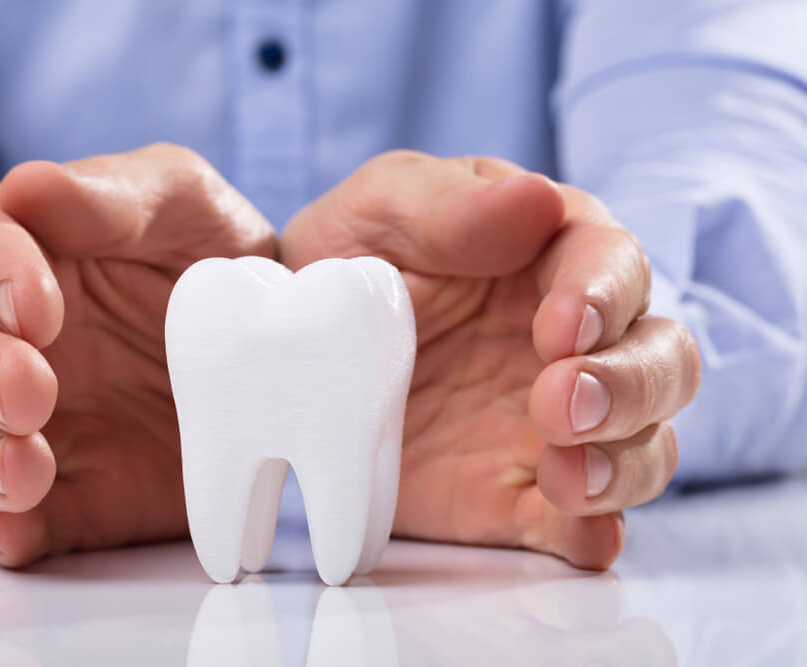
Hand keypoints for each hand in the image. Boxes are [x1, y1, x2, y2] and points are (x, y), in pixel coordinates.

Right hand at [0, 144, 275, 565]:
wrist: (281, 351)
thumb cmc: (215, 254)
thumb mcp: (181, 202)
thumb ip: (110, 197)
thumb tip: (25, 187)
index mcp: (31, 260)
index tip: (35, 304)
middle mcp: (16, 344)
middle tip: (31, 388)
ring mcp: (37, 425)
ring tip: (25, 468)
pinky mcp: (69, 494)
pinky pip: (15, 519)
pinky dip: (6, 528)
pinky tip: (18, 528)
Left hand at [281, 151, 700, 567]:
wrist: (292, 351)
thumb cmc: (348, 259)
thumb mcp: (380, 211)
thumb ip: (450, 206)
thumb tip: (535, 200)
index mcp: (550, 257)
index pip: (614, 267)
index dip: (604, 296)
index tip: (560, 327)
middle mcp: (575, 345)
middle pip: (660, 361)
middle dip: (629, 384)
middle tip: (559, 403)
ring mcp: (554, 426)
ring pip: (644, 445)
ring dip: (625, 463)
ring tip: (568, 475)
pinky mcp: (520, 495)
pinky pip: (580, 523)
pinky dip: (593, 531)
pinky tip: (582, 532)